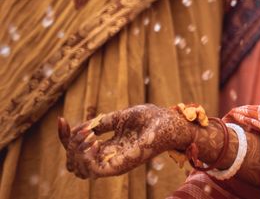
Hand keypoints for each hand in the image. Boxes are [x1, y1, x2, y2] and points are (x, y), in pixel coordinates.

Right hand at [58, 105, 194, 178]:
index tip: (61, 120)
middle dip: (68, 145)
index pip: (76, 149)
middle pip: (72, 162)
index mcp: (107, 146)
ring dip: (76, 151)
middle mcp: (107, 158)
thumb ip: (101, 123)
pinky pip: (93, 171)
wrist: (171, 122)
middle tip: (85, 130)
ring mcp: (113, 164)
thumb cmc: (152, 118)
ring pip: (79, 169)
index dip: (64, 137)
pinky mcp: (120, 167)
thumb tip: (81, 127)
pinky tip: (94, 142)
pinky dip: (86, 157)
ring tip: (90, 136)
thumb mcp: (121, 116)